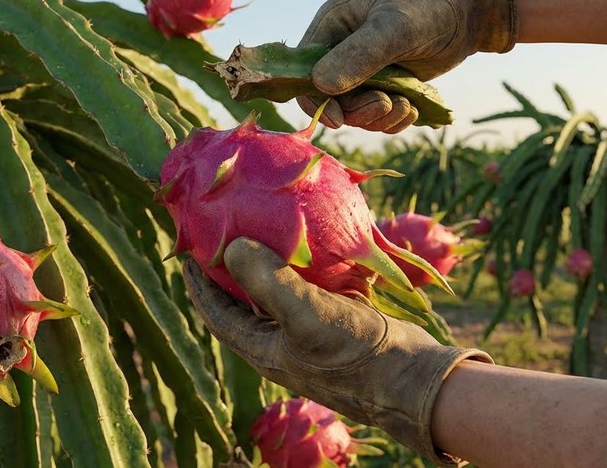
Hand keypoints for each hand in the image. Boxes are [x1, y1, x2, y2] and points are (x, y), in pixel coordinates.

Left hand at [183, 237, 491, 464]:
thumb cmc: (357, 354)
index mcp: (265, 350)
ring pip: (283, 293)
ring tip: (268, 225)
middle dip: (233, 268)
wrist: (417, 382)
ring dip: (274, 262)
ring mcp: (315, 334)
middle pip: (245, 301)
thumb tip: (232, 246)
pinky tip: (318, 237)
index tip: (188, 249)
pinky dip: (312, 264)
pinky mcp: (343, 323)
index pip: (217, 314)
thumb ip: (268, 282)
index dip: (199, 283)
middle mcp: (284, 344)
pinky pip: (317, 288)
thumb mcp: (307, 315)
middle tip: (225, 229)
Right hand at [296, 0, 517, 131]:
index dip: (315, 99)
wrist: (470, 11)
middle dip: (358, 110)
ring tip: (406, 106)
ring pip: (355, 112)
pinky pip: (376, 116)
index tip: (339, 119)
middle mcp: (340, 51)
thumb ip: (359, 55)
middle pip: (330, 99)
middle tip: (387, 104)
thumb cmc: (429, 7)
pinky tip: (412, 109)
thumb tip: (320, 85)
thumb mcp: (393, 28)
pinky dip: (393, 119)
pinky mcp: (384, 86)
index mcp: (331, 27)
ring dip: (378, 117)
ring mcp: (362, 71)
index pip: (303, 72)